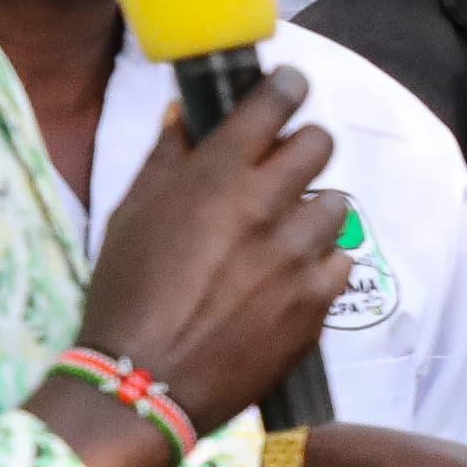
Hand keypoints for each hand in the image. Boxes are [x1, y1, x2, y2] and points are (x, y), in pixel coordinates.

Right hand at [77, 73, 351, 434]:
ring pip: (336, 204)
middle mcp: (266, 206)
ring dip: (313, 210)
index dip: (286, 88)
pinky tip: (290, 279)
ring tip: (282, 233)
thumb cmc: (127, 293)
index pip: (272, 105)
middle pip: (320, 145)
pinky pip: (339, 262)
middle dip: (304, 148)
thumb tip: (184, 115)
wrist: (146, 380)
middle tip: (285, 166)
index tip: (290, 86)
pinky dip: (320, 265)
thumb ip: (167, 159)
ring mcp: (297, 254)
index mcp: (217, 176)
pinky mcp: (317, 300)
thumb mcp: (131, 214)